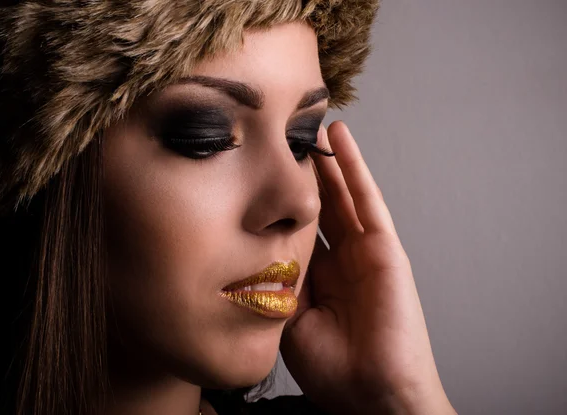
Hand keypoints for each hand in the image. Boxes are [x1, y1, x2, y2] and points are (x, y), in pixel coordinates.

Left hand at [280, 121, 455, 414]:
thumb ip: (277, 279)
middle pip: (317, 202)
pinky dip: (354, 166)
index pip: (295, 226)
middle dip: (301, 171)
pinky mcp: (385, 248)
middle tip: (281, 135)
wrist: (371, 392)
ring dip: (326, 157)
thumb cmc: (332, 368)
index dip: (277, 199)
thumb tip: (254, 248)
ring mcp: (364, 249)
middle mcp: (340, 257)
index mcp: (317, 276)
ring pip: (341, 192)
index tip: (253, 171)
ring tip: (309, 122)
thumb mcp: (288, 319)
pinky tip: (340, 137)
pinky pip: (366, 200)